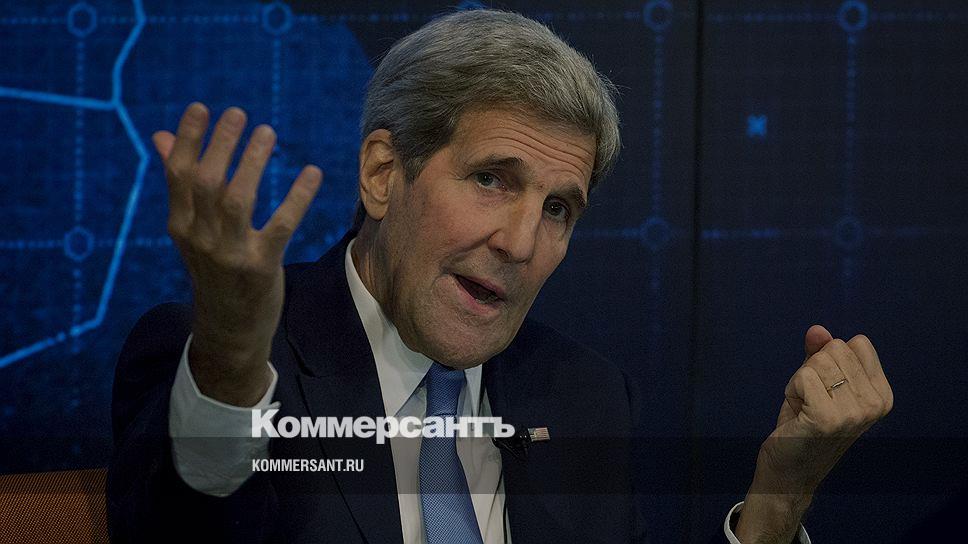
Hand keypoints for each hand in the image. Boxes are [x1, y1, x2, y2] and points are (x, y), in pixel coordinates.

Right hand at [154, 103, 321, 404]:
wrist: (228, 330)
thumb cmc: (213, 270)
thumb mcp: (191, 231)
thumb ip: (179, 184)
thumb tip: (158, 136)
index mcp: (180, 225)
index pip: (177, 173)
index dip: (187, 138)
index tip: (200, 107)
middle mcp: (200, 238)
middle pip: (206, 181)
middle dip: (221, 144)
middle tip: (238, 113)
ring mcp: (229, 254)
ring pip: (237, 199)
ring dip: (251, 162)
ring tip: (267, 132)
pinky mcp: (261, 267)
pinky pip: (281, 226)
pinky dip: (297, 197)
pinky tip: (312, 173)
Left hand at [735, 325, 893, 542]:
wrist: (791, 470)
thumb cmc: (805, 423)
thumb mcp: (818, 383)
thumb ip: (819, 354)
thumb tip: (817, 329)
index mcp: (882, 394)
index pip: (856, 343)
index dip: (830, 359)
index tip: (826, 388)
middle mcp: (875, 404)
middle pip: (835, 348)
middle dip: (813, 370)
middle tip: (811, 400)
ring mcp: (854, 412)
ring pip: (817, 362)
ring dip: (800, 382)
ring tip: (805, 408)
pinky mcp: (828, 418)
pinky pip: (803, 377)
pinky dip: (793, 391)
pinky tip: (798, 414)